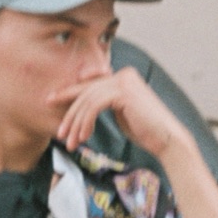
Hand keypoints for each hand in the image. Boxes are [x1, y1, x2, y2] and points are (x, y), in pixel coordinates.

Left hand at [51, 67, 186, 160]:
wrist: (167, 140)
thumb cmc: (145, 131)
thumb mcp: (120, 114)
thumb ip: (105, 104)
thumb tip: (84, 106)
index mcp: (122, 77)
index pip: (90, 85)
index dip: (68, 93)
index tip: (50, 101)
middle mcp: (123, 75)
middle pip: (86, 92)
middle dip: (70, 114)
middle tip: (60, 133)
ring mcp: (124, 81)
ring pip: (88, 100)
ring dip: (76, 123)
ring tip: (70, 142)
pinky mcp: (123, 92)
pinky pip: (94, 105)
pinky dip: (85, 122)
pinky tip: (84, 136)